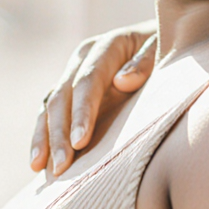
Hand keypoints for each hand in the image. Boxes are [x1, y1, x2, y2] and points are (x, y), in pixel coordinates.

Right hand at [30, 20, 156, 174]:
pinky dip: (43, 136)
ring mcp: (74, 73)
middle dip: (59, 134)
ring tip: (40, 167)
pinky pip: (50, 113)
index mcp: (107, 46)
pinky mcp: (71, 90)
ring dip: (44, 138)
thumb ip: (146, 62)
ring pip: (49, 106)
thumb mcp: (164, 49)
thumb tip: (122, 81)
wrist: (165, 41)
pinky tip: (40, 162)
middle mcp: (83, 59)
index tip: (79, 143)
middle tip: (61, 167)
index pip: (88, 82)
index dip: (81, 113)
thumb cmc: (168, 48)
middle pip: (63, 97)